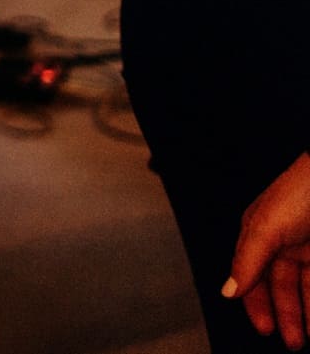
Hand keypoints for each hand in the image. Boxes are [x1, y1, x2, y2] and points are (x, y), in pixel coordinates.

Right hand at [228, 154, 309, 347]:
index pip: (250, 275)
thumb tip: (227, 291)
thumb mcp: (266, 227)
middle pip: (281, 287)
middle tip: (293, 343)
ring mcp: (308, 248)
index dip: (255, 303)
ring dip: (307, 315)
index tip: (265, 330)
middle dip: (286, 316)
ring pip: (306, 289)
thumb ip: (246, 261)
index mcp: (257, 233)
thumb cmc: (302, 190)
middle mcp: (282, 243)